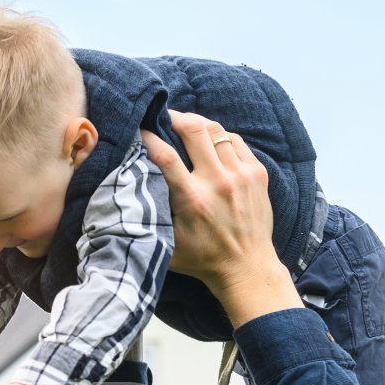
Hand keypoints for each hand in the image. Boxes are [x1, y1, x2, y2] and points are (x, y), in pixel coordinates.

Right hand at [140, 111, 301, 324]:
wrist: (247, 268)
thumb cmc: (202, 259)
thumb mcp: (167, 242)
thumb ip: (150, 216)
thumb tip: (127, 192)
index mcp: (192, 200)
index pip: (165, 155)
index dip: (149, 137)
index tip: (140, 129)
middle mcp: (218, 182)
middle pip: (194, 129)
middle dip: (176, 117)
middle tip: (165, 117)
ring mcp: (241, 175)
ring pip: (216, 130)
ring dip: (198, 124)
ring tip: (186, 125)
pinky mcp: (257, 174)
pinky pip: (235, 140)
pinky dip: (220, 136)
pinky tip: (211, 141)